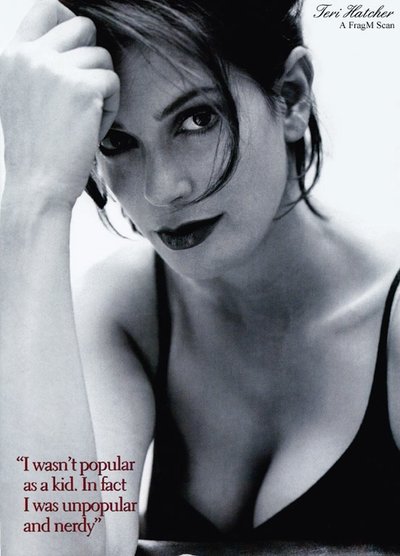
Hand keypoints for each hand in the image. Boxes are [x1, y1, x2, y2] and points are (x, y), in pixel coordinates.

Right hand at [0, 0, 119, 207]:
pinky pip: (113, 82)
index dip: (70, 21)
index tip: (79, 50)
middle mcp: (29, 54)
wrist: (37, 185)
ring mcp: (55, 68)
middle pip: (83, 25)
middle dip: (92, 57)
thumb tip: (77, 34)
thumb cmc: (36, 149)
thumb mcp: (22, 96)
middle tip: (86, 93)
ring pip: (102, 57)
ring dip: (102, 88)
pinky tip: (92, 129)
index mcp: (11, 54)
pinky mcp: (82, 86)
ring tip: (84, 119)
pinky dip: (110, 107)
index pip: (46, 7)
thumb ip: (39, 64)